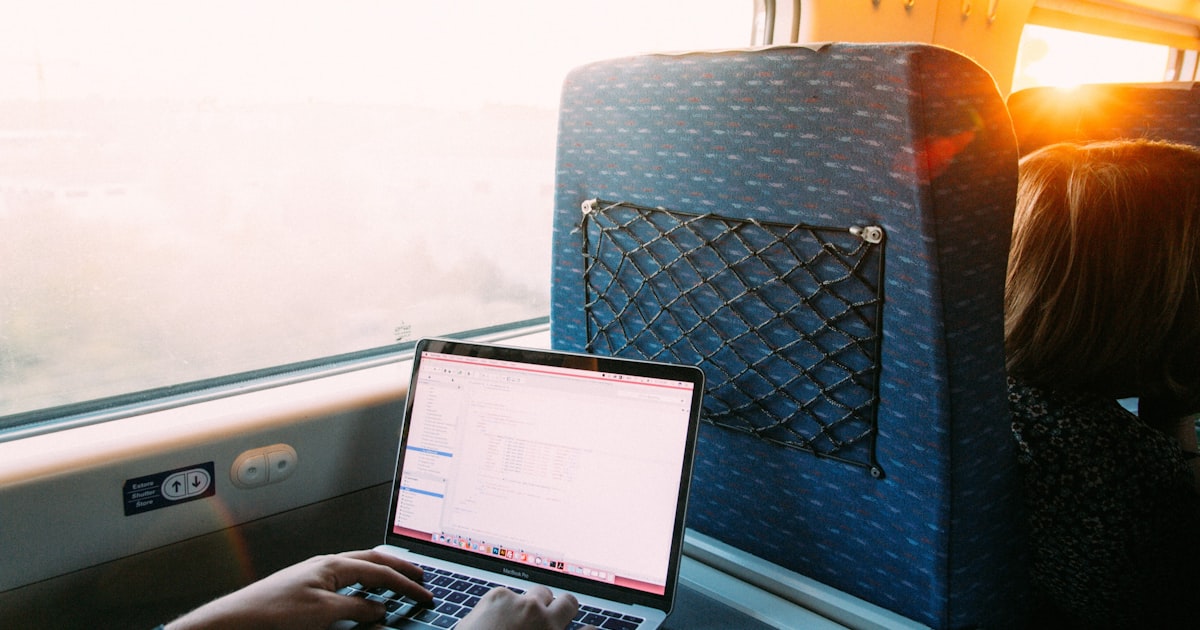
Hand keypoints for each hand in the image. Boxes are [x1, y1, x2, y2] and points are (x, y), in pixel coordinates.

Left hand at [165, 549, 432, 629]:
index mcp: (334, 565)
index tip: (425, 594)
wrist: (236, 619)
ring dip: (382, 573)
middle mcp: (326, 565)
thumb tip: (379, 608)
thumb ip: (356, 608)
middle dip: (399, 567)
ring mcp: (315, 574)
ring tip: (398, 580)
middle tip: (420, 576)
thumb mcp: (323, 613)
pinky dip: (363, 584)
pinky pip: (345, 579)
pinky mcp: (306, 588)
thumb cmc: (273, 612)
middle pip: (373, 560)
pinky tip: (363, 594)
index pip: (381, 572)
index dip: (406, 584)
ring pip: (358, 567)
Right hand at [456, 585, 580, 629]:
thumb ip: (483, 619)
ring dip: (564, 611)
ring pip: (567, 603)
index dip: (516, 610)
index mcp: (500, 600)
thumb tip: (488, 620)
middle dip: (542, 605)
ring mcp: (548, 625)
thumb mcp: (466, 629)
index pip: (515, 595)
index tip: (516, 621)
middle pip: (543, 594)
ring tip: (561, 621)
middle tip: (539, 619)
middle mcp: (528, 607)